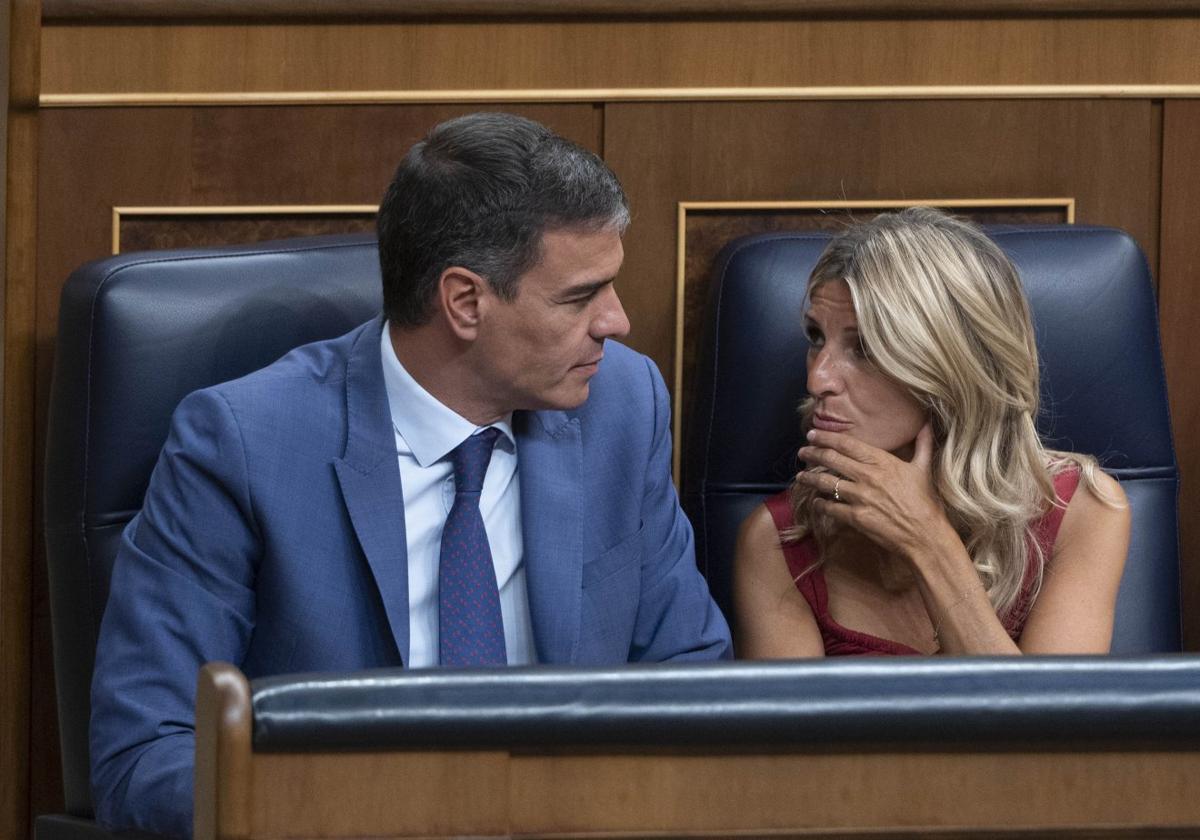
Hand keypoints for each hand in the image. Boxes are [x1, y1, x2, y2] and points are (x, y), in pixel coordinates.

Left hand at [796, 423, 952, 562]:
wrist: (925, 534)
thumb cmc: (925, 502)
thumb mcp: (923, 469)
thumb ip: (923, 444)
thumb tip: (926, 424)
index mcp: (882, 461)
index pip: (846, 444)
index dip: (826, 437)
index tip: (812, 434)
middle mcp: (867, 476)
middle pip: (831, 459)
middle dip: (812, 454)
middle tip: (802, 452)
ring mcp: (859, 497)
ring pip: (826, 483)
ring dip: (810, 478)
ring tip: (801, 477)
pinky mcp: (855, 517)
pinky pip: (830, 507)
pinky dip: (820, 504)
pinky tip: (816, 502)